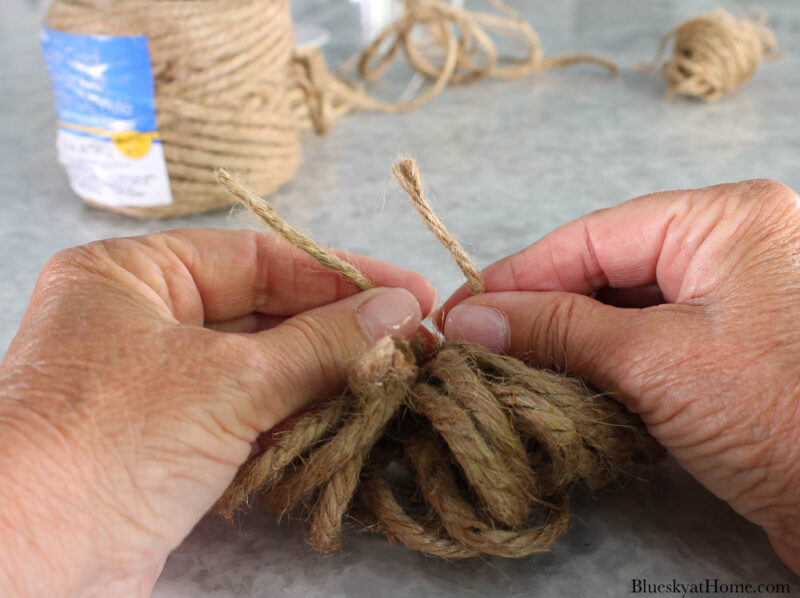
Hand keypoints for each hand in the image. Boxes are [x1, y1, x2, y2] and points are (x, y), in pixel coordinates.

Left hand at [0, 228, 435, 596]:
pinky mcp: (170, 438)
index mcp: (134, 274)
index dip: (339, 274)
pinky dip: (296, 415)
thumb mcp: (230, 380)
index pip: (258, 258)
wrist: (32, 565)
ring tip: (395, 377)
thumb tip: (401, 312)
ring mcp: (155, 382)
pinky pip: (247, 411)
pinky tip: (350, 414)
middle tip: (413, 339)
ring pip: (260, 365)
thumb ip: (322, 344)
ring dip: (325, 375)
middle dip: (338, 330)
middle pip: (263, 312)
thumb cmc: (113, 442)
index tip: (409, 291)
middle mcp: (141, 318)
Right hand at [436, 179, 799, 574]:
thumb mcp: (653, 361)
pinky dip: (600, 364)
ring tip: (502, 363)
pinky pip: (646, 343)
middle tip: (472, 340)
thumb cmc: (777, 416)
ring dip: (565, 340)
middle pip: (606, 270)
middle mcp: (730, 248)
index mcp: (725, 219)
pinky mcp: (728, 352)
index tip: (459, 307)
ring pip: (622, 310)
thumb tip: (467, 319)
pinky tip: (558, 381)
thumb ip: (555, 330)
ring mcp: (733, 301)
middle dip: (539, 309)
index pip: (595, 235)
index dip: (519, 274)